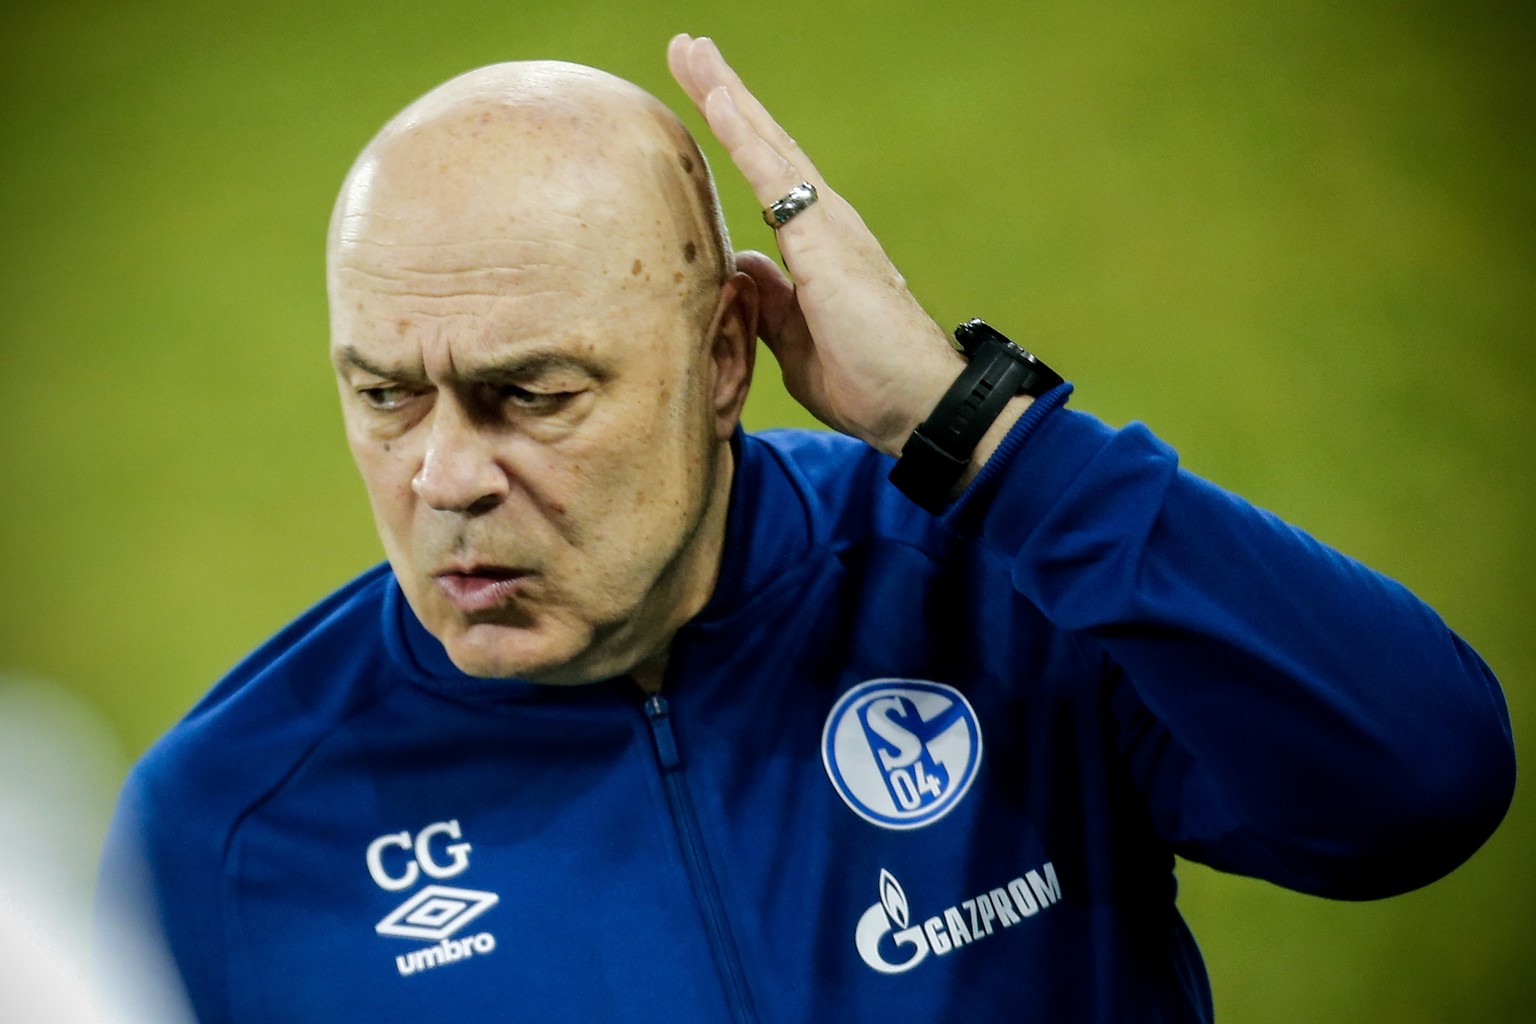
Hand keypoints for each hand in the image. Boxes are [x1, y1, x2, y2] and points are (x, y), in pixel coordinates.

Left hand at [667, 34, 967, 456]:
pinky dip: (745, 133)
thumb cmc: (868, 384)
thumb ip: (768, 304)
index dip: (733, 135)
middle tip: (686, 47)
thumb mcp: (795, 344)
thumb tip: (742, 269)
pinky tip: (720, 96)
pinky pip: (776, 175)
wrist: (918, 406)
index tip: (702, 94)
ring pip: (769, 144)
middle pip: (766, 145)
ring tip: (691, 50)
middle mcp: (827, 223)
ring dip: (728, 94)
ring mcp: (829, 225)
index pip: (766, 177)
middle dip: (724, 94)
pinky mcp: (826, 240)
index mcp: (818, 248)